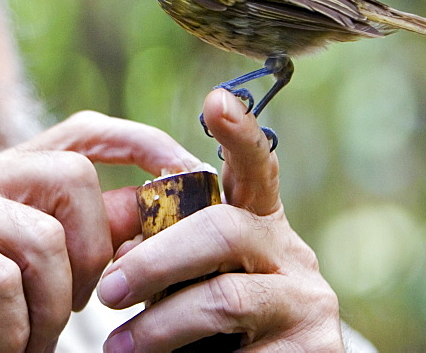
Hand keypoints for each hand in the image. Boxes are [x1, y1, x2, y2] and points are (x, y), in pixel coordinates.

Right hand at [0, 111, 202, 352]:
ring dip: (52, 308)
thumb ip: (80, 242)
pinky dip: (14, 328)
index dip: (140, 142)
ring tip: (30, 342)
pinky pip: (0, 277)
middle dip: (93, 255)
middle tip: (76, 311)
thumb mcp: (35, 285)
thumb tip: (147, 206)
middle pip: (71, 177)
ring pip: (41, 236)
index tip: (190, 173)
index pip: (81, 133)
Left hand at [96, 89, 344, 351]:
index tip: (216, 99)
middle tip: (108, 291)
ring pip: (224, 297)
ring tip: (117, 347)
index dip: (239, 132)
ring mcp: (309, 301)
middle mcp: (290, 252)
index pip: (255, 168)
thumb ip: (165, 253)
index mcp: (257, 223)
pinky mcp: (317, 350)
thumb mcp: (186, 282)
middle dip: (154, 260)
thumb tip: (118, 242)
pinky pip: (243, 351)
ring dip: (159, 325)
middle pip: (221, 230)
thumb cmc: (206, 331)